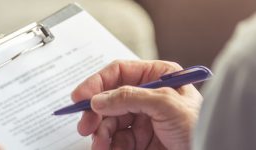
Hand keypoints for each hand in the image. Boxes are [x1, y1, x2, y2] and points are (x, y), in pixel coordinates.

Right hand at [0, 60, 202, 149]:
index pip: (119, 72)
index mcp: (158, 77)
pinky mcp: (139, 140)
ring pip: (108, 122)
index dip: (96, 83)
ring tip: (100, 144)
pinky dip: (106, 145)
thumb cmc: (200, 127)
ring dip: (100, 133)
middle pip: (108, 99)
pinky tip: (106, 149)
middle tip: (85, 125)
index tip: (80, 97)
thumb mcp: (167, 104)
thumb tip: (99, 99)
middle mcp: (146, 96)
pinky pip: (114, 140)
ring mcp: (141, 119)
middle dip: (95, 113)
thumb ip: (130, 97)